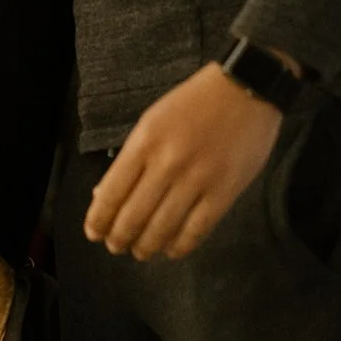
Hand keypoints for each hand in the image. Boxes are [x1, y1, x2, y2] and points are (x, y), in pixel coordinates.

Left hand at [84, 63, 282, 260]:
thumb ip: (131, 158)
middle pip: (134, 216)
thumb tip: (104, 195)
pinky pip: (197, 230)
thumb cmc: (194, 103)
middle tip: (117, 247)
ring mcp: (198, 180)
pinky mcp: (225, 192)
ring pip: (163, 228)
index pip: (112, 192)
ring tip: (141, 252)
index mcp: (145, 141)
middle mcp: (168, 163)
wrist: (246, 88)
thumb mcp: (153, 121)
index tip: (94, 234)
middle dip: (120, 238)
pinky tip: (172, 250)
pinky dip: (181, 246)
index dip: (99, 219)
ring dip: (147, 247)